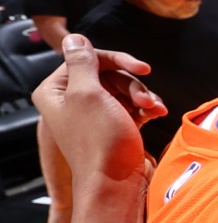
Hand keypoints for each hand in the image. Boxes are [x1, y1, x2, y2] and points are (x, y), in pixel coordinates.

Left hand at [36, 36, 163, 188]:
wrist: (117, 184)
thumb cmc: (99, 142)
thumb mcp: (87, 93)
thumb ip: (81, 62)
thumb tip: (74, 38)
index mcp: (56, 91)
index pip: (86, 59)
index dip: (116, 61)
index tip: (141, 69)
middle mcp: (72, 101)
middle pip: (108, 74)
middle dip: (132, 84)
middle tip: (146, 99)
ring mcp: (95, 115)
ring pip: (125, 89)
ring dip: (144, 96)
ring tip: (155, 109)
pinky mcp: (116, 126)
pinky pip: (134, 106)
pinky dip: (148, 108)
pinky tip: (158, 114)